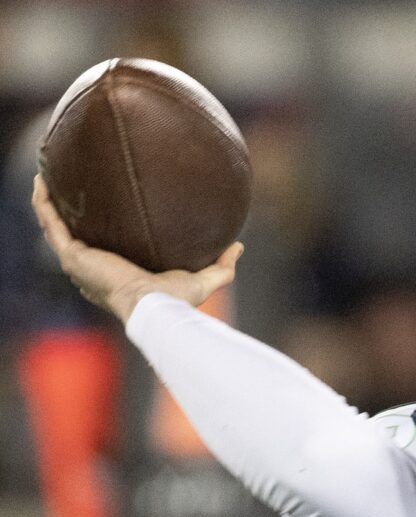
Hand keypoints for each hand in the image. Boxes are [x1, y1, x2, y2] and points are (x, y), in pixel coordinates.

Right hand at [32, 175, 240, 322]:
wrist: (155, 308)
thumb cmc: (176, 302)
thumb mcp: (202, 280)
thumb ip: (221, 266)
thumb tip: (239, 246)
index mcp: (115, 276)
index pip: (102, 253)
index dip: (98, 233)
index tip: (104, 210)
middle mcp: (92, 269)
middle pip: (74, 237)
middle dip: (70, 213)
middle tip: (72, 187)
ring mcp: (78, 262)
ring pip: (55, 226)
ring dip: (50, 201)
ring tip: (49, 174)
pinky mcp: (72, 254)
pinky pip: (50, 221)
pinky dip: (43, 200)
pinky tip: (42, 178)